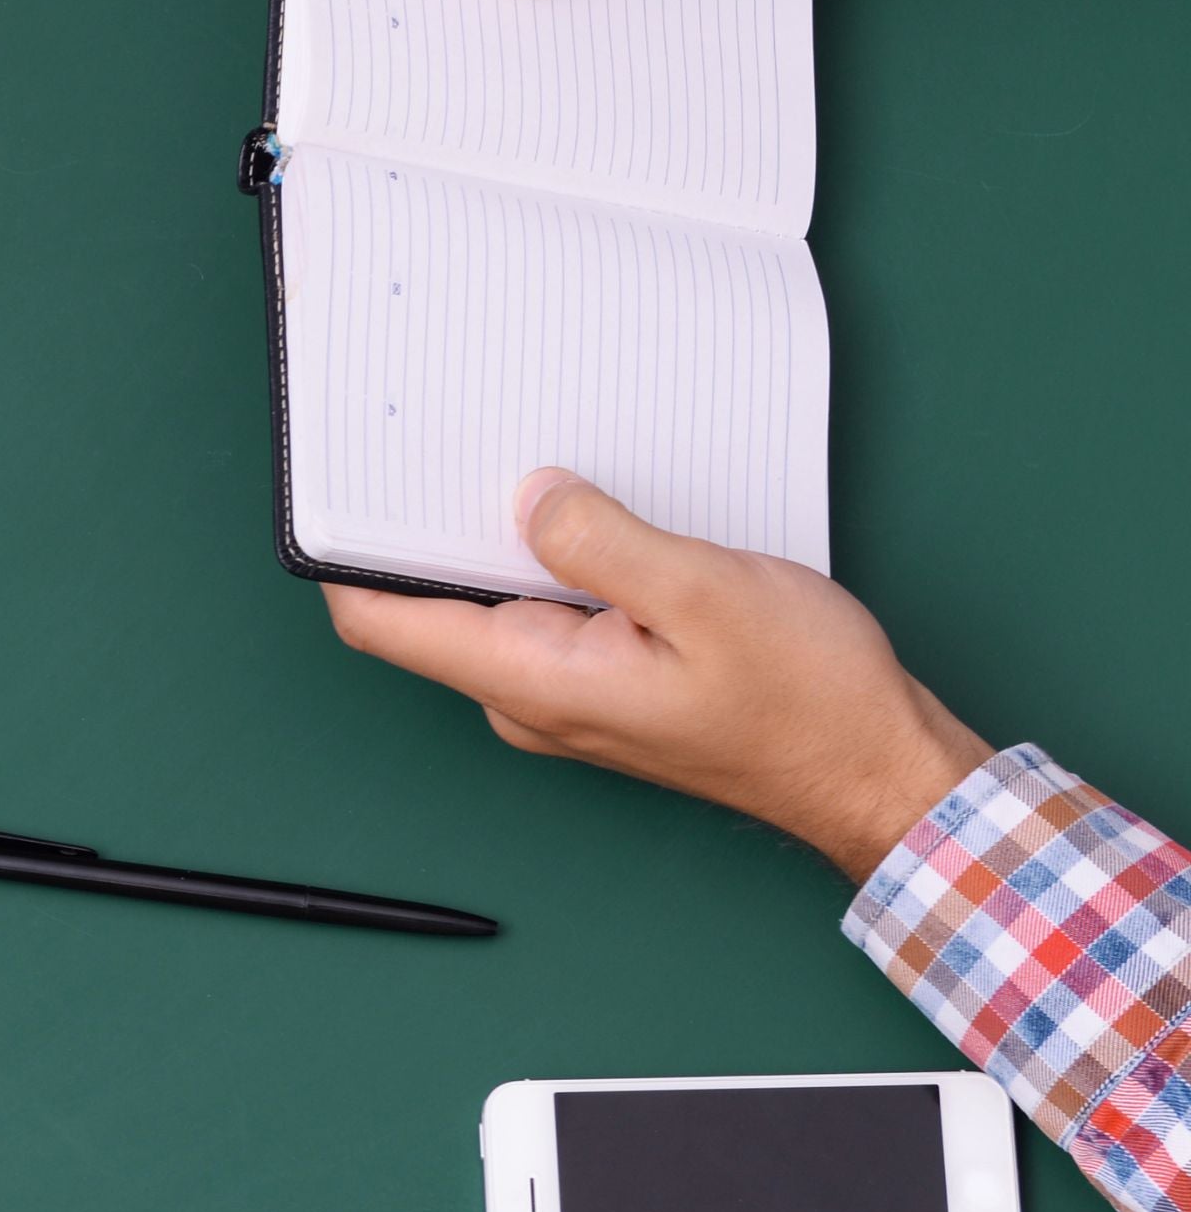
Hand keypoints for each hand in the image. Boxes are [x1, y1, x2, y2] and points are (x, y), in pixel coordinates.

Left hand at [323, 469, 994, 878]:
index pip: (383, 623)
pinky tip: (591, 520)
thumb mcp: (704, 594)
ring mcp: (561, 694)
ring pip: (493, 603)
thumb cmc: (805, 701)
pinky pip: (548, 614)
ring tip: (530, 468)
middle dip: (427, 527)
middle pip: (430, 605)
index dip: (344, 556)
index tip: (341, 485)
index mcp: (530, 680)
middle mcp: (526, 697)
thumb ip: (600, 543)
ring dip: (501, 541)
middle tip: (449, 442)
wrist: (870, 769)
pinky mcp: (600, 683)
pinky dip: (554, 564)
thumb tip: (528, 497)